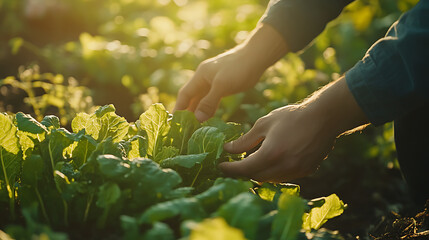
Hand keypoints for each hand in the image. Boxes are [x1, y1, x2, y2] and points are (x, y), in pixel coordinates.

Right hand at [174, 48, 263, 121]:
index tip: (174, 123)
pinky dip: (209, 108)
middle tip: (183, 129)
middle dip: (187, 112)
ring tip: (194, 127)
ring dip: (198, 112)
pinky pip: (212, 99)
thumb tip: (197, 118)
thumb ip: (209, 102)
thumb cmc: (239, 68)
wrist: (257, 56)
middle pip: (191, 98)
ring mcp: (214, 82)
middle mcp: (204, 79)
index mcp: (200, 76)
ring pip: (202, 99)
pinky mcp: (223, 85)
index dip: (179, 108)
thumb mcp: (222, 86)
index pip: (184, 95)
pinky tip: (208, 117)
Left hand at [220, 104, 335, 181]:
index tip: (220, 166)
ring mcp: (297, 172)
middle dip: (243, 171)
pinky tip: (272, 161)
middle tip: (234, 164)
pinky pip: (284, 176)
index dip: (230, 169)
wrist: (325, 117)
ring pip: (270, 179)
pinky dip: (274, 171)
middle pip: (256, 177)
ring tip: (252, 161)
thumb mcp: (264, 124)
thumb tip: (228, 149)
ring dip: (259, 172)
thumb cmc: (292, 116)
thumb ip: (245, 140)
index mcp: (271, 154)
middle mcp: (284, 167)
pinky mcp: (306, 172)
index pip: (244, 169)